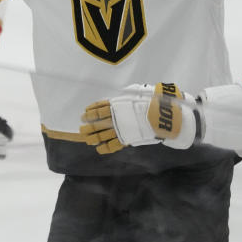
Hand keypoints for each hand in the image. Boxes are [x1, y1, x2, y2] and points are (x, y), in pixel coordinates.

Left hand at [80, 83, 197, 154]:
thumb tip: (119, 97)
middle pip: (96, 122)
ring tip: (88, 140)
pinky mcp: (125, 138)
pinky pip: (112, 145)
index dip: (90, 112)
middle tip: (82, 129)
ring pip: (101, 135)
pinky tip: (99, 149)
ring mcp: (119, 128)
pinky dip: (104, 148)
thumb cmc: (149, 101)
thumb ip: (125, 95)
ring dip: (93, 137)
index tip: (84, 115)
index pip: (98, 108)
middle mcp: (115, 117)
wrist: (159, 114)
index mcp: (116, 104)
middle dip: (88, 126)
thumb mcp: (135, 92)